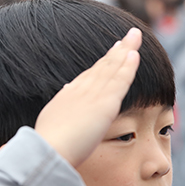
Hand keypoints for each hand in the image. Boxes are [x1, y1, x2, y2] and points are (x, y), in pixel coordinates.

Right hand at [34, 27, 141, 167]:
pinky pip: (120, 80)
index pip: (91, 75)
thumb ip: (64, 108)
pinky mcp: (105, 103)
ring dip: (126, 50)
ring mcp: (94, 95)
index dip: (105, 61)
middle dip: (117, 50)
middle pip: (103, 65)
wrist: (49, 149)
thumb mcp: (54, 121)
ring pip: (112, 67)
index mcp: (69, 96)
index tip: (115, 50)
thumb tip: (66, 90)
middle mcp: (81, 90)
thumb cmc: (49, 145)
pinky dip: (128, 66)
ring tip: (135, 36)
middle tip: (130, 36)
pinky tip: (135, 54)